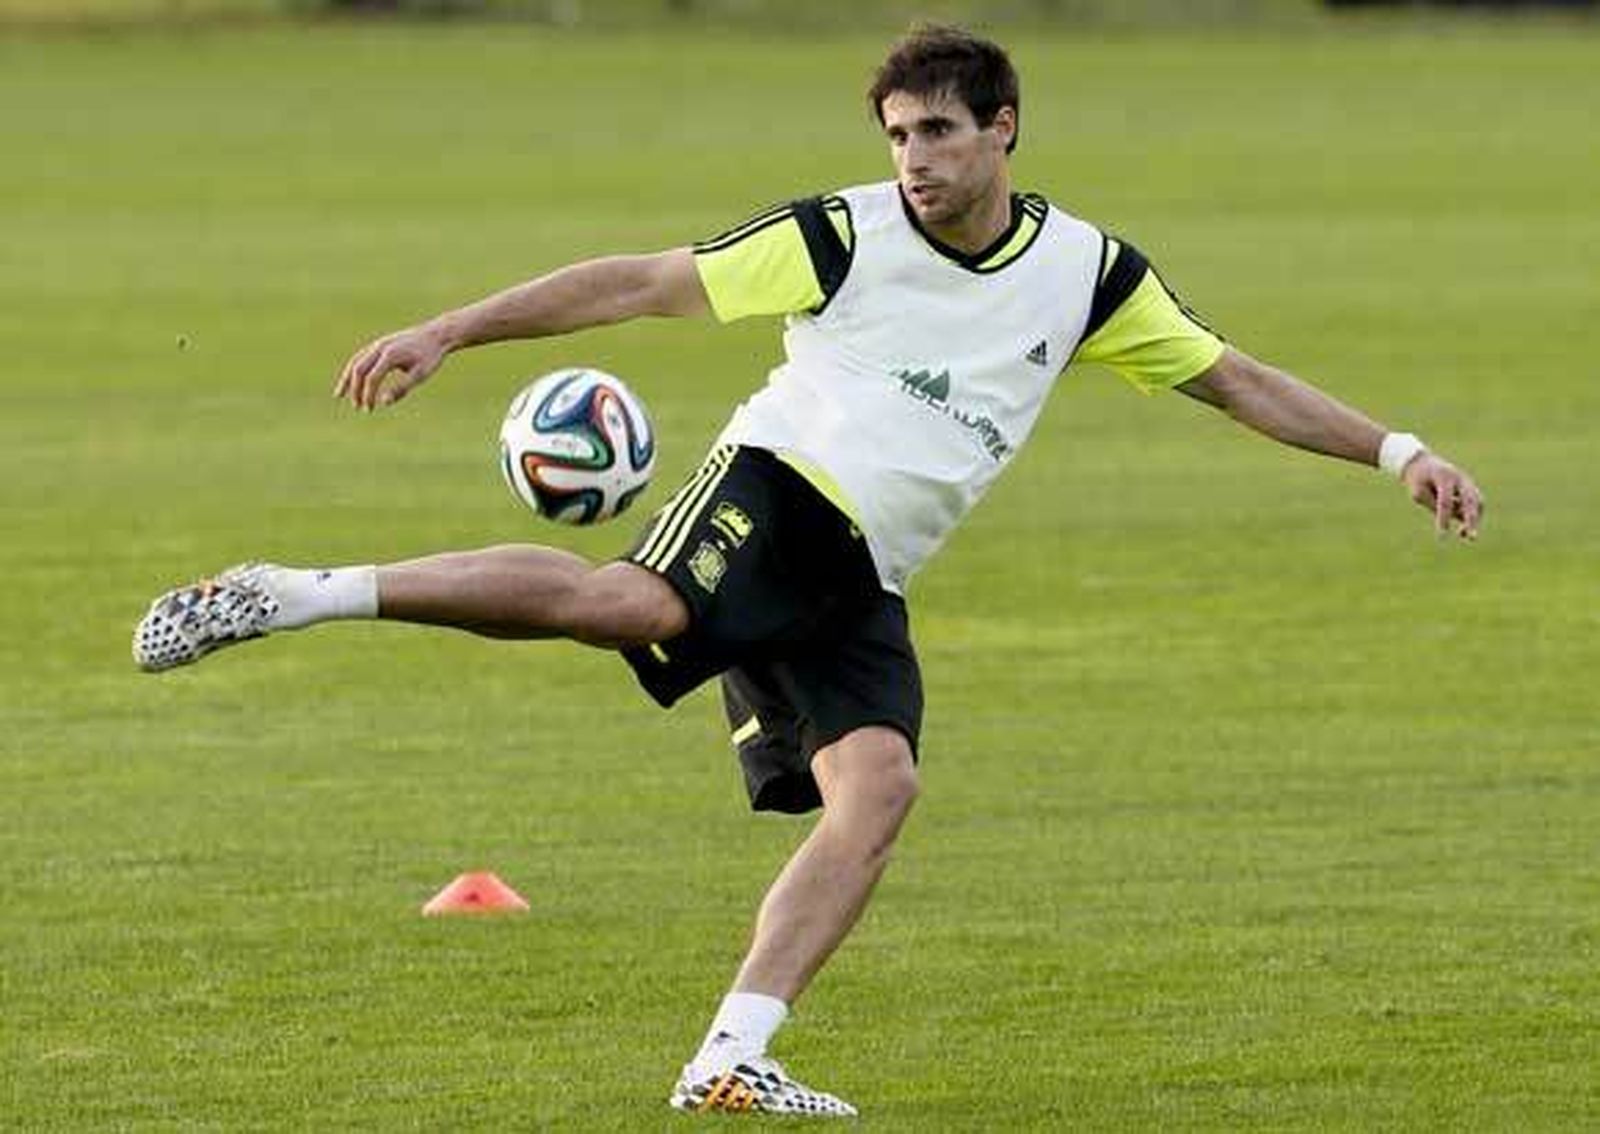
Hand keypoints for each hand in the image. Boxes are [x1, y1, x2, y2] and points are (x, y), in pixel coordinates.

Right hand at [334, 323, 449, 410]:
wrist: (436, 335)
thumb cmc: (430, 356)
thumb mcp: (420, 375)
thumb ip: (402, 388)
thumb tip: (383, 402)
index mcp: (390, 355)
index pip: (372, 378)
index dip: (368, 395)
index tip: (369, 409)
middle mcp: (380, 347)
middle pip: (359, 369)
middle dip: (355, 389)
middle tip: (357, 407)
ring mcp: (378, 344)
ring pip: (356, 362)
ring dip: (347, 380)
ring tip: (339, 395)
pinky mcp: (380, 345)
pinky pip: (361, 358)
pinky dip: (353, 370)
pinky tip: (352, 382)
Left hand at [1401, 452, 1483, 539]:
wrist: (1423, 463)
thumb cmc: (1418, 479)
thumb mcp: (1418, 492)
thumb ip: (1433, 504)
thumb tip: (1453, 517)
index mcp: (1444, 476)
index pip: (1445, 502)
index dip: (1443, 519)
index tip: (1442, 536)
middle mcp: (1460, 478)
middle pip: (1470, 500)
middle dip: (1471, 520)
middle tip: (1471, 537)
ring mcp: (1468, 482)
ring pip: (1477, 502)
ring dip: (1474, 519)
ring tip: (1466, 536)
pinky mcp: (1470, 488)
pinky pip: (1477, 503)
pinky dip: (1474, 516)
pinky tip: (1464, 529)